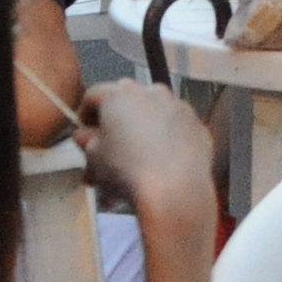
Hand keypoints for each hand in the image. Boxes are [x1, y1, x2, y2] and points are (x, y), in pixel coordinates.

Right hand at [78, 78, 217, 224]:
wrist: (174, 189)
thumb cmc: (124, 169)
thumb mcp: (94, 158)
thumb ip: (87, 141)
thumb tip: (84, 135)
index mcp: (119, 94)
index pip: (94, 95)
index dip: (84, 114)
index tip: (83, 134)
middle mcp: (151, 92)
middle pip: (127, 103)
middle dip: (116, 125)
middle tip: (108, 152)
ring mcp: (179, 107)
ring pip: (154, 116)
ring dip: (142, 133)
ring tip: (135, 165)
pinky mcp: (198, 126)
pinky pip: (175, 130)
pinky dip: (166, 142)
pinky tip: (161, 166)